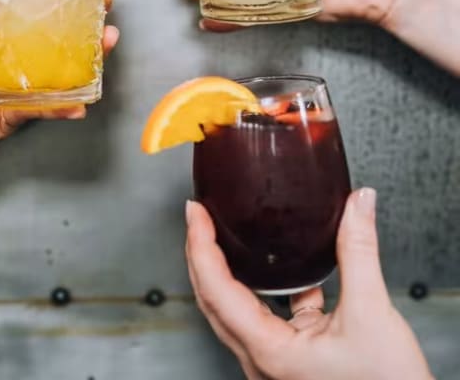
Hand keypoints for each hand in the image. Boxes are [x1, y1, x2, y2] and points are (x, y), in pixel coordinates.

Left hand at [0, 0, 118, 178]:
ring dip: (86, 60)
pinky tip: (80, 102)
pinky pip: (38, 110)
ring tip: (106, 42)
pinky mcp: (6, 117)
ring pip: (55, 72)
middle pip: (51, 37)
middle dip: (83, 20)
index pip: (25, 6)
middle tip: (104, 1)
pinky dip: (60, 107)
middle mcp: (2, 57)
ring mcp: (8, 87)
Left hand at [185, 189, 432, 379]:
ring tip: (225, 236)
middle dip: (201, 253)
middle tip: (199, 216)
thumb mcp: (372, 313)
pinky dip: (270, 289)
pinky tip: (291, 273)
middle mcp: (262, 359)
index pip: (214, 289)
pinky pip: (268, 317)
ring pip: (235, 309)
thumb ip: (359, 252)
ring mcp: (275, 362)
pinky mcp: (293, 359)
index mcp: (268, 350)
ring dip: (227, 270)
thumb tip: (357, 205)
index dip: (200, 245)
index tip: (196, 212)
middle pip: (212, 298)